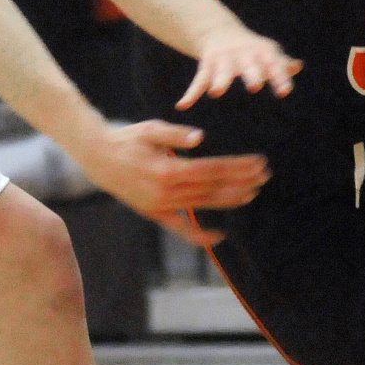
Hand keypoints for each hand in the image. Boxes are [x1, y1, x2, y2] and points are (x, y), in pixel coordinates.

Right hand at [85, 120, 270, 245]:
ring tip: (253, 193)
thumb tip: (200, 138)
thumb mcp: (151, 129)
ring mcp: (161, 206)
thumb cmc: (128, 139)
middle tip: (265, 175)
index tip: (259, 163)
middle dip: (242, 182)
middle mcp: (167, 192)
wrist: (99, 158)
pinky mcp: (155, 214)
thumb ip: (176, 134)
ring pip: (203, 205)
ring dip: (230, 200)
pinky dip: (201, 235)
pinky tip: (220, 235)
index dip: (238, 167)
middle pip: (214, 188)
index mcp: (168, 170)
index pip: (213, 169)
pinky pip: (181, 229)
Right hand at [178, 28, 302, 109]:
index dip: (279, 76)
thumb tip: (298, 65)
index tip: (285, 92)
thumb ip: (281, 63)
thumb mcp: (267, 53)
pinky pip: (199, 79)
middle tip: (255, 86)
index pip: (273, 63)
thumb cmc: (251, 49)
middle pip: (248, 63)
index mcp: (261, 51)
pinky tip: (183, 105)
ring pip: (222, 70)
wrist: (220, 31)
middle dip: (251, 73)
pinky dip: (191, 93)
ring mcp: (223, 58)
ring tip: (217, 92)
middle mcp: (242, 53)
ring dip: (220, 80)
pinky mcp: (207, 64)